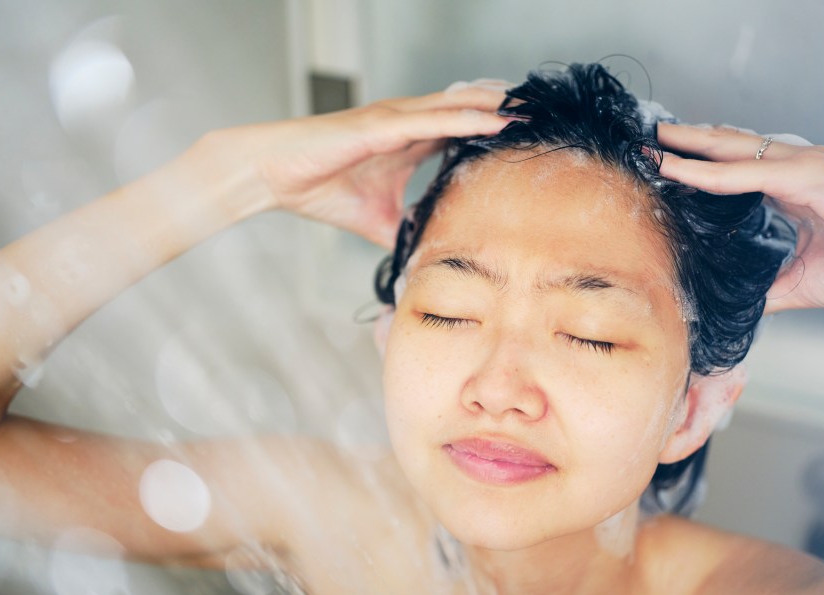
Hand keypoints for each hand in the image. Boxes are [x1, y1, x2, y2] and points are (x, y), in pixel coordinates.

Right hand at [216, 83, 511, 247]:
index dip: (495, 130)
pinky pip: (433, 119)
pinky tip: (497, 118)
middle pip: (468, 109)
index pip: (462, 130)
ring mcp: (395, 120)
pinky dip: (467, 118)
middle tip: (547, 116)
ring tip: (535, 109)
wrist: (276, 177)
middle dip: (506, 111)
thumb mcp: (378, 221)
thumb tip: (427, 259)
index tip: (530, 138)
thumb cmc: (321, 190)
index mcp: (407, 142)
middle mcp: (406, 124)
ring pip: (459, 106)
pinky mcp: (380, 125)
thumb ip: (406, 232)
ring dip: (498, 106)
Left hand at [656, 123, 823, 315]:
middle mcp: (799, 169)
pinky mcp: (811, 177)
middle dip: (687, 145)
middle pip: (730, 149)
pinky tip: (678, 170)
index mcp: (798, 189)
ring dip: (688, 146)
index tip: (663, 170)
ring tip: (652, 145)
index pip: (737, 170)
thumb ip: (763, 285)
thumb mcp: (801, 283)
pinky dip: (708, 171)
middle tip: (648, 144)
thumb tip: (725, 301)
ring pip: (732, 150)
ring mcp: (805, 167)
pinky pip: (747, 172)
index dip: (699, 166)